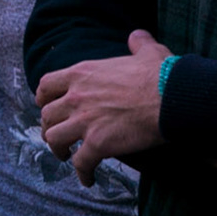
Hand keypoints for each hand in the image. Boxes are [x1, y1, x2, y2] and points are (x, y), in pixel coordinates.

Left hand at [36, 29, 166, 185]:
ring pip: (54, 138)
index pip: (46, 85)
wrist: (173, 98)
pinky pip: (80, 162)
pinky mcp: (98, 143)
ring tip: (65, 156)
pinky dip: (82, 173)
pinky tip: (88, 179)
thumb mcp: (147, 51)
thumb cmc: (162, 75)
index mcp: (81, 74)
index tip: (46, 105)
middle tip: (57, 134)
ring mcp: (84, 121)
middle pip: (46, 114)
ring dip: (57, 149)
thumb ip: (137, 43)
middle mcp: (76, 97)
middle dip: (48, 126)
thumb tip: (137, 36)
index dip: (43, 98)